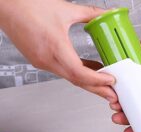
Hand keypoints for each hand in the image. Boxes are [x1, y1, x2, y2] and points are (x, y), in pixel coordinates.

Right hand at [0, 0, 117, 102]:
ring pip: (71, 78)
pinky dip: (78, 74)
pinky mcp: (41, 61)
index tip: (111, 81)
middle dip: (97, 90)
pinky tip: (90, 72)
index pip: (79, 72)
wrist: (4, 5)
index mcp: (55, 46)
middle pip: (77, 81)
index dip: (97, 80)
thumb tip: (107, 15)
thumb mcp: (65, 9)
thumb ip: (91, 14)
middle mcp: (48, 59)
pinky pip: (64, 72)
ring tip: (106, 87)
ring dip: (89, 84)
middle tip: (113, 96)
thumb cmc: (27, 5)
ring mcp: (43, 63)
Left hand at [111, 32, 140, 131]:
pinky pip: (123, 86)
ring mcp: (140, 84)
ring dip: (119, 106)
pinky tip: (112, 92)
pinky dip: (116, 90)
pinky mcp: (132, 75)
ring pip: (127, 100)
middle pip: (136, 112)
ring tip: (114, 106)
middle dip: (125, 118)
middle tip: (118, 119)